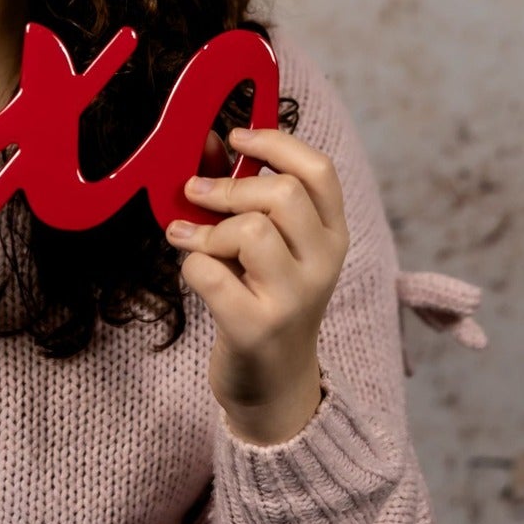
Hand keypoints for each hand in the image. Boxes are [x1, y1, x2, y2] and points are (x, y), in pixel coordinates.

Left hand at [166, 126, 350, 442]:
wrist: (273, 386)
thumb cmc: (264, 301)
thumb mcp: (270, 247)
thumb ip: (242, 194)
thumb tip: (205, 142)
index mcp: (331, 235)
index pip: (318, 171)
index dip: (275, 143)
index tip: (235, 138)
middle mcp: (323, 264)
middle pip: (282, 194)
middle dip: (228, 188)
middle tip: (195, 194)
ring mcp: (293, 298)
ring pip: (251, 231)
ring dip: (209, 231)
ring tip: (192, 240)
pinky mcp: (256, 327)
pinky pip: (210, 274)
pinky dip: (191, 264)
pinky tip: (193, 272)